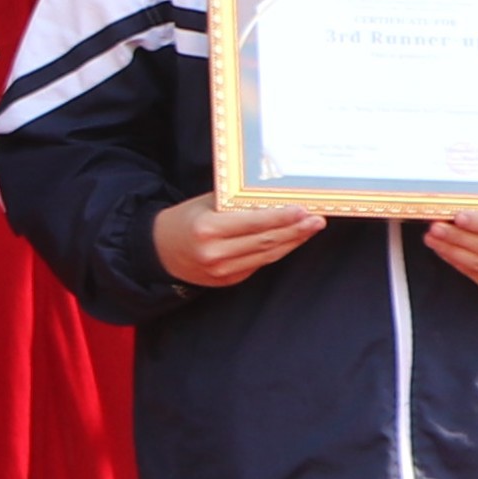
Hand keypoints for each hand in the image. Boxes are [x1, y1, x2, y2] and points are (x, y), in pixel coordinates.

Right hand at [153, 199, 327, 289]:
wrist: (159, 251)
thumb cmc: (185, 219)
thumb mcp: (205, 204)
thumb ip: (235, 203)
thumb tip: (273, 198)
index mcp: (207, 229)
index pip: (253, 224)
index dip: (281, 218)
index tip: (303, 210)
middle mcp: (215, 253)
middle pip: (265, 242)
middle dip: (295, 231)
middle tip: (317, 220)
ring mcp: (222, 271)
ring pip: (267, 255)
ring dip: (292, 241)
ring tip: (311, 228)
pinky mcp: (228, 281)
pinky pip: (259, 263)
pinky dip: (277, 251)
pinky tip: (290, 239)